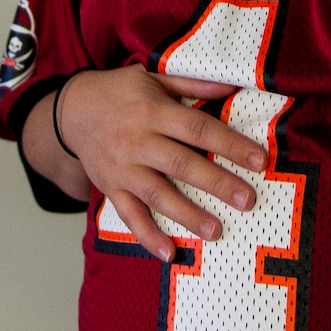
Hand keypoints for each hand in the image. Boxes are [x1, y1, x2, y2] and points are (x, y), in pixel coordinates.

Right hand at [54, 65, 264, 261]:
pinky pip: (129, 215)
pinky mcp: (111, 188)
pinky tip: (169, 253)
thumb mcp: (152, 77)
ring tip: (216, 231)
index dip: (229, 145)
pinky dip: (147, 236)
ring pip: (157, 194)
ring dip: (187, 215)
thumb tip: (233, 86)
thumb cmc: (119, 92)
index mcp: (152, 110)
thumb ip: (192, 83)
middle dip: (217, 183)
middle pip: (182, 164)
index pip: (197, 129)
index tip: (259, 160)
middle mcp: (137, 140)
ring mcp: (122, 167)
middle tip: (248, 200)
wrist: (71, 110)